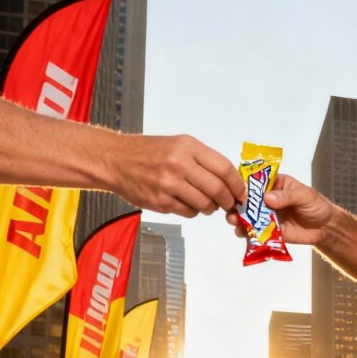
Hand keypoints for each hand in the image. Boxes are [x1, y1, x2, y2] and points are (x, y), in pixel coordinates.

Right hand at [114, 135, 244, 216]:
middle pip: (217, 190)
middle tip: (229, 203)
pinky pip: (188, 212)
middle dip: (228, 201)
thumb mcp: (178, 144)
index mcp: (187, 146)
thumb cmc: (149, 152)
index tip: (241, 193)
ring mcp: (169, 184)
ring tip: (206, 203)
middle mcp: (178, 164)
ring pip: (205, 205)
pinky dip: (193, 211)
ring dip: (210, 208)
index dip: (237, 184)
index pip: (224, 168)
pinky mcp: (161, 201)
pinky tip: (186, 202)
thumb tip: (230, 181)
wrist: (115, 160)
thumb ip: (203, 160)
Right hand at [226, 173, 335, 245]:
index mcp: (275, 185)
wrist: (325, 228)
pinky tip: (243, 234)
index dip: (246, 186)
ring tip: (235, 222)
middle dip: (239, 205)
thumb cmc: (316, 205)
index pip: (257, 182)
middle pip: (249, 201)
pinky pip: (257, 232)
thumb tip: (268, 198)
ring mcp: (268, 216)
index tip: (236, 190)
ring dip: (240, 219)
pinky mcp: (270, 232)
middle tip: (232, 209)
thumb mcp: (304, 196)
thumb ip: (287, 196)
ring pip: (250, 217)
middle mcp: (268, 200)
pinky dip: (249, 234)